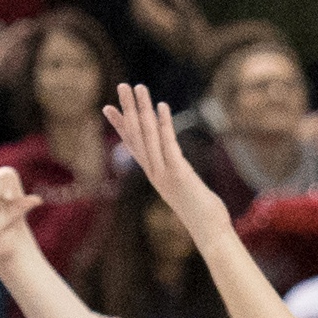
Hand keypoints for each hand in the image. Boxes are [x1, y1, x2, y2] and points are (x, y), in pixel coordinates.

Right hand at [109, 83, 228, 252]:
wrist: (209, 232)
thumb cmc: (202, 213)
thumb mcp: (185, 189)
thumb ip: (178, 175)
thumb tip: (179, 167)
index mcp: (154, 175)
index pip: (133, 145)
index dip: (121, 125)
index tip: (108, 107)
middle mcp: (154, 172)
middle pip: (137, 135)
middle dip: (128, 109)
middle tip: (122, 85)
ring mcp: (163, 173)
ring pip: (148, 136)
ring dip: (143, 109)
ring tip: (138, 87)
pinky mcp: (177, 173)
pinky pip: (168, 144)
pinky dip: (163, 124)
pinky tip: (161, 105)